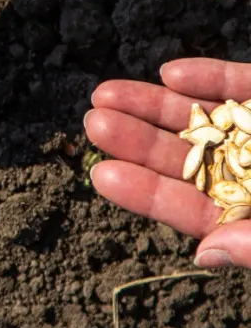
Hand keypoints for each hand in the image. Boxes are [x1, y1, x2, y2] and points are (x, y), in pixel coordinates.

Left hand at [85, 58, 250, 268]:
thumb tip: (204, 253)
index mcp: (249, 215)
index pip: (189, 207)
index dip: (145, 191)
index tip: (100, 175)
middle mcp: (250, 174)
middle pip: (185, 157)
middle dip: (136, 140)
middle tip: (92, 124)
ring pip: (203, 118)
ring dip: (155, 104)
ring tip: (105, 94)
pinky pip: (242, 84)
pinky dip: (209, 78)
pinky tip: (170, 74)